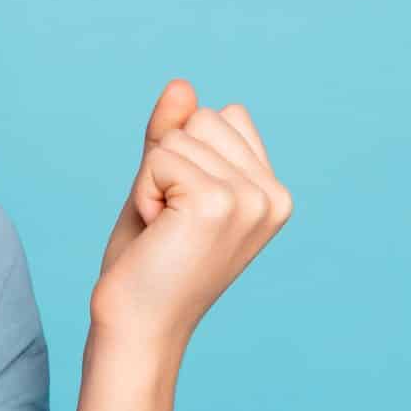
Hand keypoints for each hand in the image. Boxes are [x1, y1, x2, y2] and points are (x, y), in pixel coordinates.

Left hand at [89, 80, 293, 355]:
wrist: (137, 326)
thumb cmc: (148, 264)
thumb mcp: (163, 186)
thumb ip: (173, 134)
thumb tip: (181, 84)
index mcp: (273, 192)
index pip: (223, 115)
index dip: (184, 156)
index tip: (183, 213)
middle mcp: (273, 194)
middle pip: (202, 117)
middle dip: (166, 164)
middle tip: (169, 224)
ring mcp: (250, 198)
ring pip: (177, 135)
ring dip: (152, 182)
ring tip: (164, 231)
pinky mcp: (218, 202)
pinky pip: (158, 156)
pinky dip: (143, 192)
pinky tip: (157, 233)